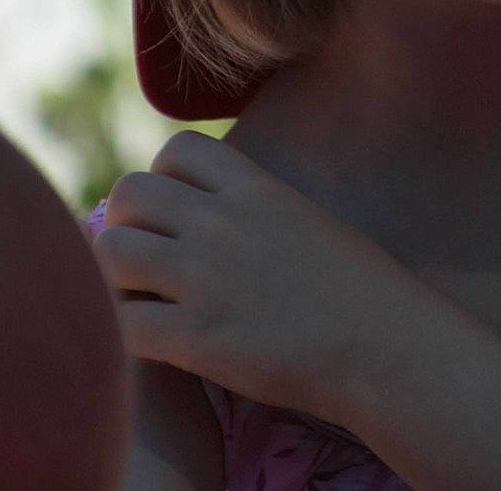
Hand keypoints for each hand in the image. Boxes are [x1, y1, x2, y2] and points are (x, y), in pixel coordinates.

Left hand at [91, 131, 445, 426]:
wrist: (389, 349)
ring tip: (141, 300)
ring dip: (116, 276)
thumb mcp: (309, 221)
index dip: (167, 180)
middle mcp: (223, 222)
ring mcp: (206, 278)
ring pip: (112, 251)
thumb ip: (257, 208)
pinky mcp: (197, 337)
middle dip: (129, 223)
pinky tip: (150, 344)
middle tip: (148, 260)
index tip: (179, 215)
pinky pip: (123, 322)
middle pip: (130, 192)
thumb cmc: (364, 293)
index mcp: (256, 189)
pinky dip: (122, 334)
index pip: (177, 150)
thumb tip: (218, 209)